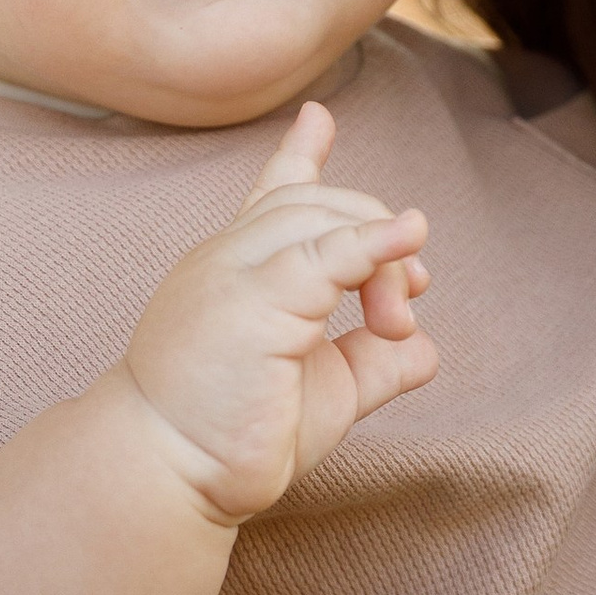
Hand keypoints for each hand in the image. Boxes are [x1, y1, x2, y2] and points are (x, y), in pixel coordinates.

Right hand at [121, 100, 435, 523]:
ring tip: (396, 321)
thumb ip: (370, 361)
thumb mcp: (322, 389)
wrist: (170, 474)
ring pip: (324, 218)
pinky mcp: (251, 300)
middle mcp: (230, 257)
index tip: (318, 120)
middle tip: (401, 316)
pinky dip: (373, 242)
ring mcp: (234, 271)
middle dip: (379, 240)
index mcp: (240, 271)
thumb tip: (425, 349)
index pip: (272, 196)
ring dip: (382, 259)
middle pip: (319, 203)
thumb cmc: (235, 438)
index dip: (299, 156)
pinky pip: (323, 254)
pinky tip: (409, 238)